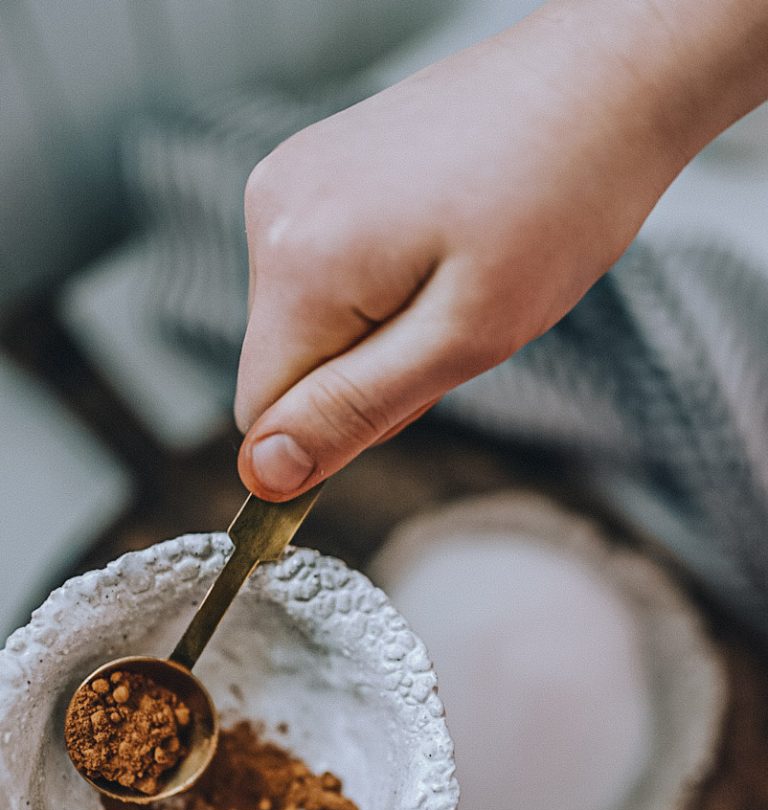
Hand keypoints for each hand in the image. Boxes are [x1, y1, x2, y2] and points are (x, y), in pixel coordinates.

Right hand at [236, 0, 767, 499]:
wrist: (602, 81)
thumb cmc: (557, 203)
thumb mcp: (463, 338)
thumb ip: (354, 410)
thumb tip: (263, 472)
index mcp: (299, 261)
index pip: (261, 412)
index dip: (332, 433)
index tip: (415, 398)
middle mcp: (270, 211)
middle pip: (287, 365)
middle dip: (365, 377)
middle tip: (456, 326)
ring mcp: (291, 179)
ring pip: (308, 322)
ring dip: (377, 331)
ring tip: (458, 276)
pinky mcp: (317, 166)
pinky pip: (322, 270)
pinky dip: (378, 284)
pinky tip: (439, 244)